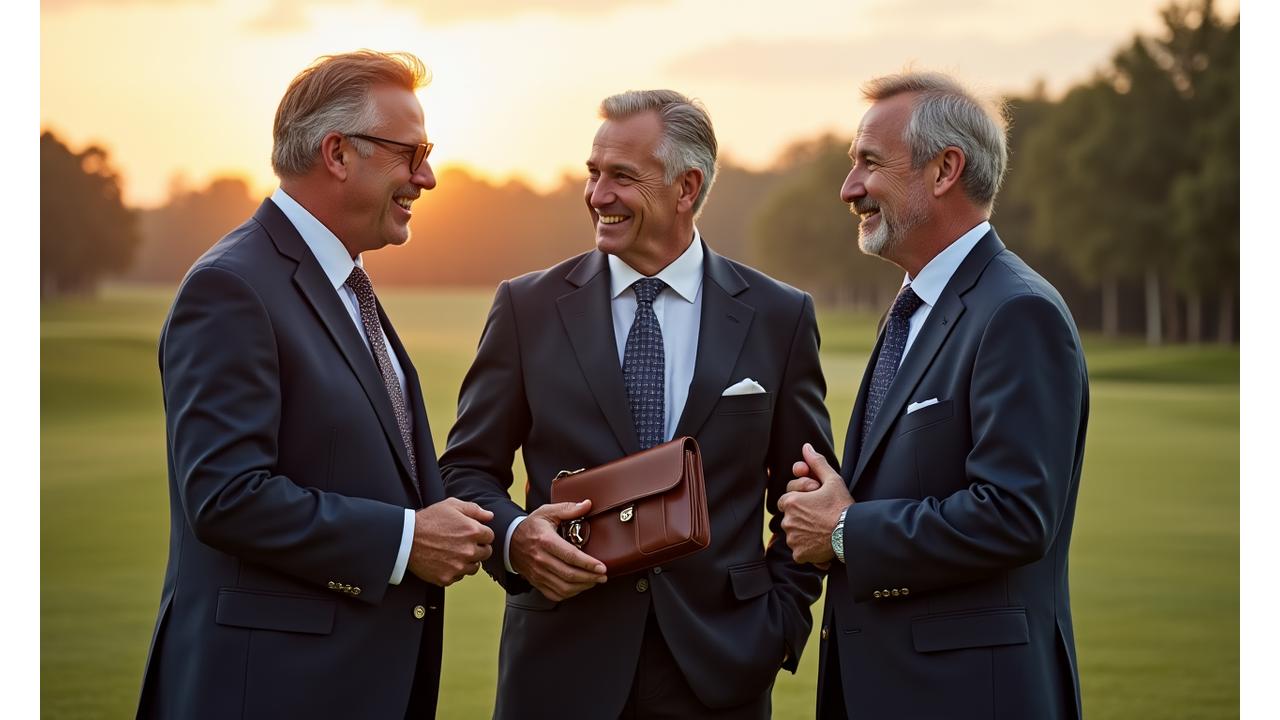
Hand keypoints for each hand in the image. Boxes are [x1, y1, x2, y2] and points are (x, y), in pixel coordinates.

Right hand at [407, 498, 494, 586]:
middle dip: (478, 548)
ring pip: (474, 567)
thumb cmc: (428, 520)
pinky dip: (454, 570)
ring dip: (468, 561)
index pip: (490, 536)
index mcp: (473, 531)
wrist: (406, 538)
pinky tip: (445, 560)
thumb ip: (474, 510)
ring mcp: (458, 566)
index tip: (472, 534)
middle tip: (463, 543)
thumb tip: (489, 516)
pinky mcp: (447, 578)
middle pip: (486, 553)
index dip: (481, 534)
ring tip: (454, 552)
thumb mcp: (451, 505)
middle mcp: (468, 551)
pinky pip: (458, 577)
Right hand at [510, 500, 606, 600]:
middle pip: (569, 574)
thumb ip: (568, 509)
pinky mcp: (537, 582)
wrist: (510, 541)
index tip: (602, 567)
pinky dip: (570, 593)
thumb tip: (587, 505)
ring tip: (595, 581)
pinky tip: (579, 586)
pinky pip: (555, 594)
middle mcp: (541, 559)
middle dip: (590, 577)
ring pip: (564, 587)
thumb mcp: (547, 512)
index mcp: (546, 541)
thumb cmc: (531, 526)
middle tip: (603, 575)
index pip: (570, 556)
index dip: (588, 563)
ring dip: (583, 586)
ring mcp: (538, 573)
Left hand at [778, 443, 851, 564]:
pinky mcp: (800, 554)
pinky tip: (820, 543)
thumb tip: (806, 447)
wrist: (852, 533)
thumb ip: (816, 463)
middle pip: (789, 517)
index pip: (786, 500)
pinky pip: (799, 551)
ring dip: (803, 532)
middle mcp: (788, 521)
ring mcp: (793, 539)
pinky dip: (807, 548)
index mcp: (792, 502)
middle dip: (800, 516)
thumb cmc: (843, 506)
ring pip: (793, 534)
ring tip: (821, 529)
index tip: (813, 502)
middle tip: (819, 516)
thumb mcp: (832, 480)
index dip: (800, 500)